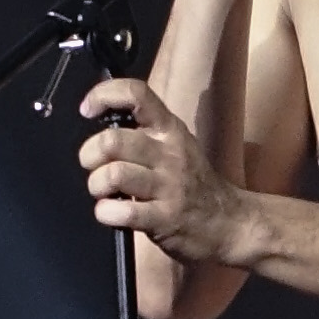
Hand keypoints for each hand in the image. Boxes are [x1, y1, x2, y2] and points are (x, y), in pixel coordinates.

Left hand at [79, 78, 247, 259]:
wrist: (230, 223)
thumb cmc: (195, 185)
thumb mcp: (178, 146)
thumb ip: (145, 132)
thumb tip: (101, 123)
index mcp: (170, 130)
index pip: (136, 94)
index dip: (103, 95)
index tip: (88, 110)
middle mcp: (169, 153)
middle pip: (112, 141)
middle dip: (89, 155)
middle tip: (93, 166)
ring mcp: (169, 186)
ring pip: (113, 175)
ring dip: (96, 185)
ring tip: (104, 193)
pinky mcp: (165, 218)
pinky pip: (123, 211)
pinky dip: (106, 213)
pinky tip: (112, 214)